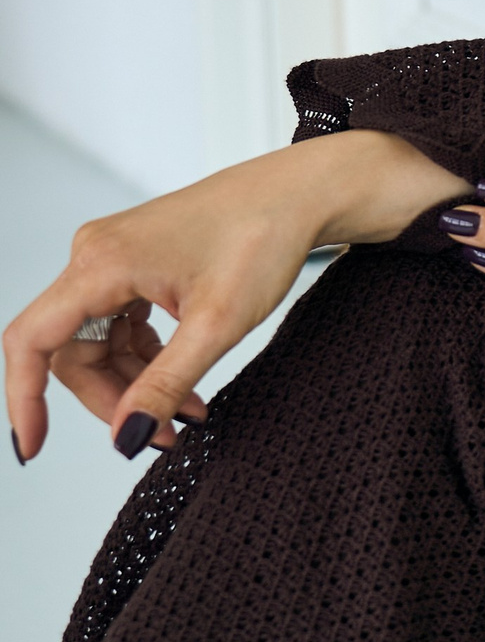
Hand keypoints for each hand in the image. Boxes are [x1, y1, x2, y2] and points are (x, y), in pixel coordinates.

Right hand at [4, 132, 466, 463]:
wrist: (299, 194)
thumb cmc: (263, 239)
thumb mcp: (216, 326)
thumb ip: (165, 385)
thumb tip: (126, 438)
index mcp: (100, 263)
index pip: (31, 341)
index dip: (25, 398)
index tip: (33, 448)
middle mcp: (94, 255)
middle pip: (72, 351)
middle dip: (113, 401)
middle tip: (164, 436)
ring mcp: (113, 257)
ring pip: (99, 343)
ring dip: (136, 386)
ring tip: (190, 416)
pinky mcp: (134, 262)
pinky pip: (121, 325)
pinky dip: (148, 360)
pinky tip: (186, 387)